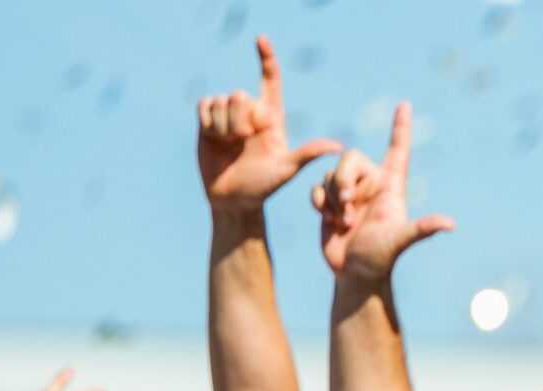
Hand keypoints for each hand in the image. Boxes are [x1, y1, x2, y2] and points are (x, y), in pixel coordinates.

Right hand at [197, 37, 340, 212]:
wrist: (232, 200)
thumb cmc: (262, 188)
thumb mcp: (286, 170)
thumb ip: (308, 154)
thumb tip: (338, 146)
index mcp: (272, 117)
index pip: (270, 80)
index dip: (266, 59)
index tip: (261, 39)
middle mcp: (250, 112)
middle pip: (241, 95)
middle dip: (240, 120)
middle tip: (244, 142)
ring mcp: (228, 116)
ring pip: (221, 101)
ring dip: (223, 127)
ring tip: (230, 145)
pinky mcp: (207, 121)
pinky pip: (203, 105)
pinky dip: (207, 123)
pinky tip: (214, 139)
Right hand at [313, 102, 452, 281]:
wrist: (354, 275)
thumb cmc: (380, 259)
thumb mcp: (399, 241)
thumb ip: (421, 230)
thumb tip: (449, 224)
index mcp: (390, 188)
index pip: (397, 151)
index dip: (400, 128)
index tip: (405, 104)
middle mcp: (371, 186)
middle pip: (349, 158)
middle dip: (343, 180)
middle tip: (347, 207)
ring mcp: (350, 193)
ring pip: (331, 174)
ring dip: (332, 198)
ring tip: (343, 222)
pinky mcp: (330, 202)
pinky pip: (316, 187)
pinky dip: (319, 203)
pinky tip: (329, 221)